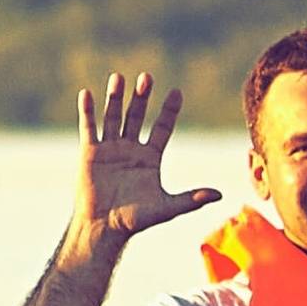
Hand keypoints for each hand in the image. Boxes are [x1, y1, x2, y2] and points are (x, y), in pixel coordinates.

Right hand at [70, 71, 220, 262]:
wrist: (103, 227)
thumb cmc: (135, 219)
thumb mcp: (167, 207)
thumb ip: (191, 199)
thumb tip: (219, 194)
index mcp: (150, 158)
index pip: (161, 128)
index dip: (168, 111)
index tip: (176, 92)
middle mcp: (130, 149)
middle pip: (137, 116)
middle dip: (142, 97)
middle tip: (147, 78)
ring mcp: (109, 149)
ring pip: (113, 117)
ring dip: (115, 98)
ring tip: (119, 78)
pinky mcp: (90, 153)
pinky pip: (89, 128)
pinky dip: (88, 111)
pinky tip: (87, 94)